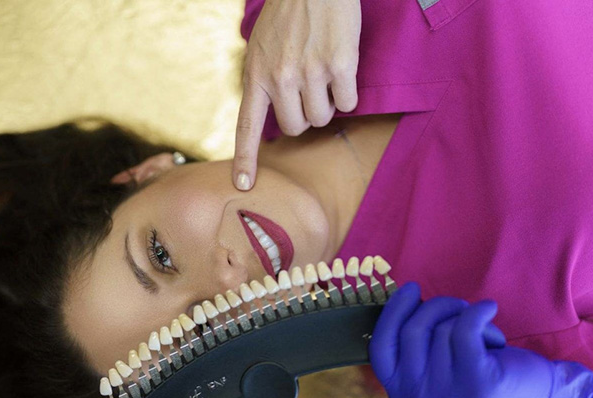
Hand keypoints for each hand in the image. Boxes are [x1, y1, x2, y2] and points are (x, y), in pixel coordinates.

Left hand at [233, 0, 361, 190]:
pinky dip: (349, 94)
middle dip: (304, 117)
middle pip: (295, 128)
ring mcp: (310, 73)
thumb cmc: (288, 15)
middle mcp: (280, 78)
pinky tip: (342, 70)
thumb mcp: (260, 47)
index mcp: (256, 76)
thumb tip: (267, 114)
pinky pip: (348, 103)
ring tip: (324, 76)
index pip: (246, 127)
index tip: (243, 185)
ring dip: (328, 105)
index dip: (245, 159)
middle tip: (309, 92)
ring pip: (322, 118)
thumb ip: (261, 80)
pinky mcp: (339, 65)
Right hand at [367, 282, 592, 397]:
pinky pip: (465, 329)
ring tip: (484, 338)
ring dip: (465, 321)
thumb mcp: (434, 367)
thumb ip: (412, 346)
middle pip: (412, 332)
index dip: (392, 314)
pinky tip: (490, 309)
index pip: (381, 348)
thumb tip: (403, 300)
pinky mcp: (478, 387)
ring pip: (442, 330)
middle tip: (459, 306)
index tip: (410, 288)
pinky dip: (479, 311)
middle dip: (437, 308)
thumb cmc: (479, 372)